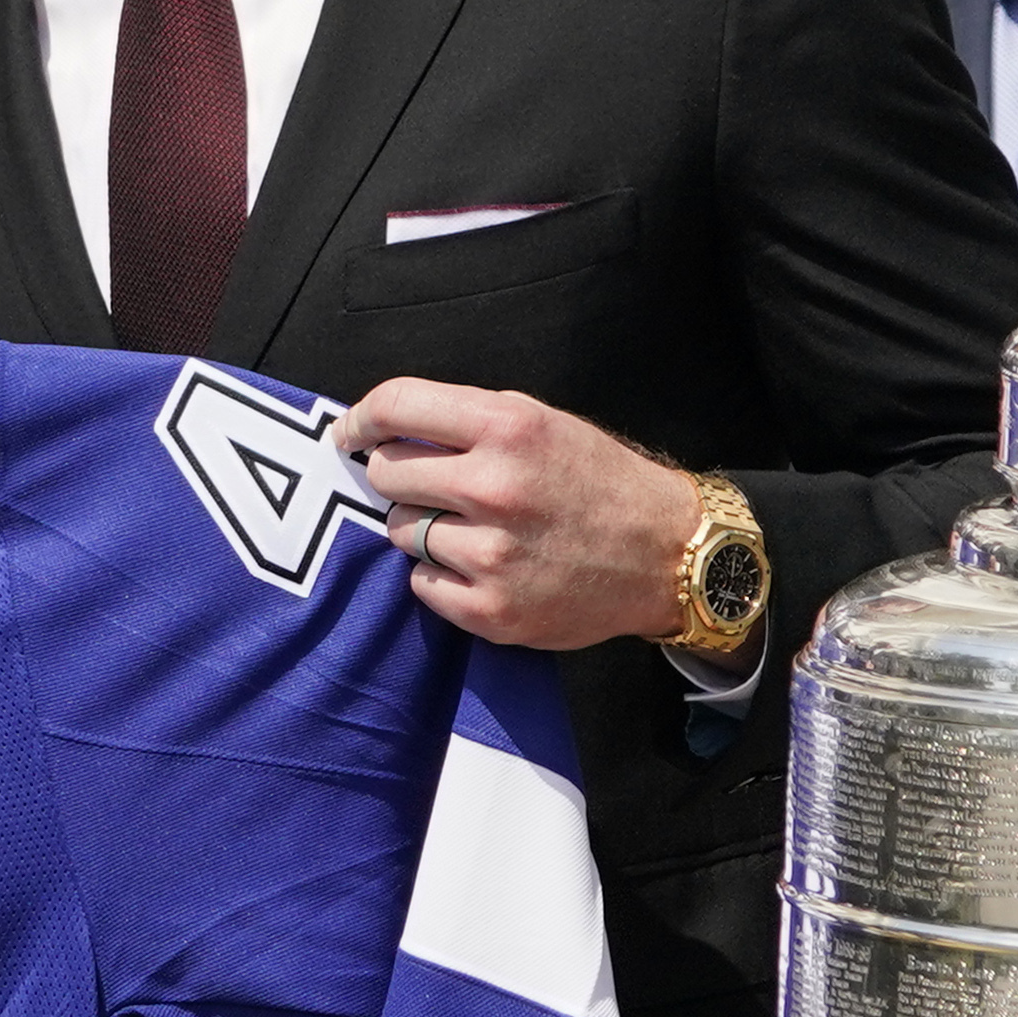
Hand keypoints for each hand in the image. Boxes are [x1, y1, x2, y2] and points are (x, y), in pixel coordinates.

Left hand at [329, 383, 703, 650]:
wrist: (667, 554)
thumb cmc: (597, 481)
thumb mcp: (542, 423)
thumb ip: (467, 421)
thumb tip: (383, 428)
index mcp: (507, 428)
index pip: (396, 407)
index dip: (360, 418)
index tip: (350, 432)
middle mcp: (495, 487)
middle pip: (386, 475)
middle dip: (399, 478)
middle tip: (433, 487)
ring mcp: (492, 553)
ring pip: (401, 533)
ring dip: (423, 529)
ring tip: (473, 529)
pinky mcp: (493, 610)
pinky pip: (422, 585)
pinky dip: (441, 577)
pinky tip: (482, 566)